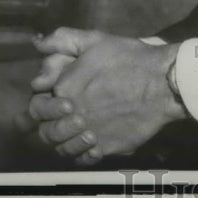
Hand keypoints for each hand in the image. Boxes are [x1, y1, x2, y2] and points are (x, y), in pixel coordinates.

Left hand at [21, 27, 184, 163]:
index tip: (51, 104)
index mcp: (63, 89)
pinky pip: (85, 159)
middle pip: (47, 132)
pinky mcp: (106, 148)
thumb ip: (64, 39)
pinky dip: (83, 154)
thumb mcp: (96, 40)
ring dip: (65, 141)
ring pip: (64, 148)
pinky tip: (90, 144)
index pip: (36, 108)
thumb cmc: (129, 58)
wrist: (162, 82)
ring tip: (77, 132)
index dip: (41, 106)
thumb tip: (38, 43)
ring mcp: (88, 135)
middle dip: (51, 126)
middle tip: (66, 119)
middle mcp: (71, 116)